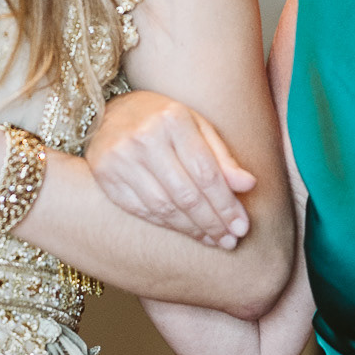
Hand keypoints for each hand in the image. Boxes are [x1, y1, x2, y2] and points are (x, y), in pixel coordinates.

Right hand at [85, 91, 254, 246]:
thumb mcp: (197, 127)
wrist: (109, 114)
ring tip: (213, 240)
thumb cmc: (163, 121)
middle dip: (212, 222)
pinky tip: (185, 231)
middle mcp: (144, 138)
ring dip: (192, 229)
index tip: (241, 226)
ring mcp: (120, 158)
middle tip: (230, 240)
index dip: (226, 204)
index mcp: (173, 120)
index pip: (206, 172)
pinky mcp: (105, 176)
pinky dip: (167, 225)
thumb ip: (222, 157)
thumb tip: (248, 185)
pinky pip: (142, 210)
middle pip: (186, 194)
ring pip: (164, 207)